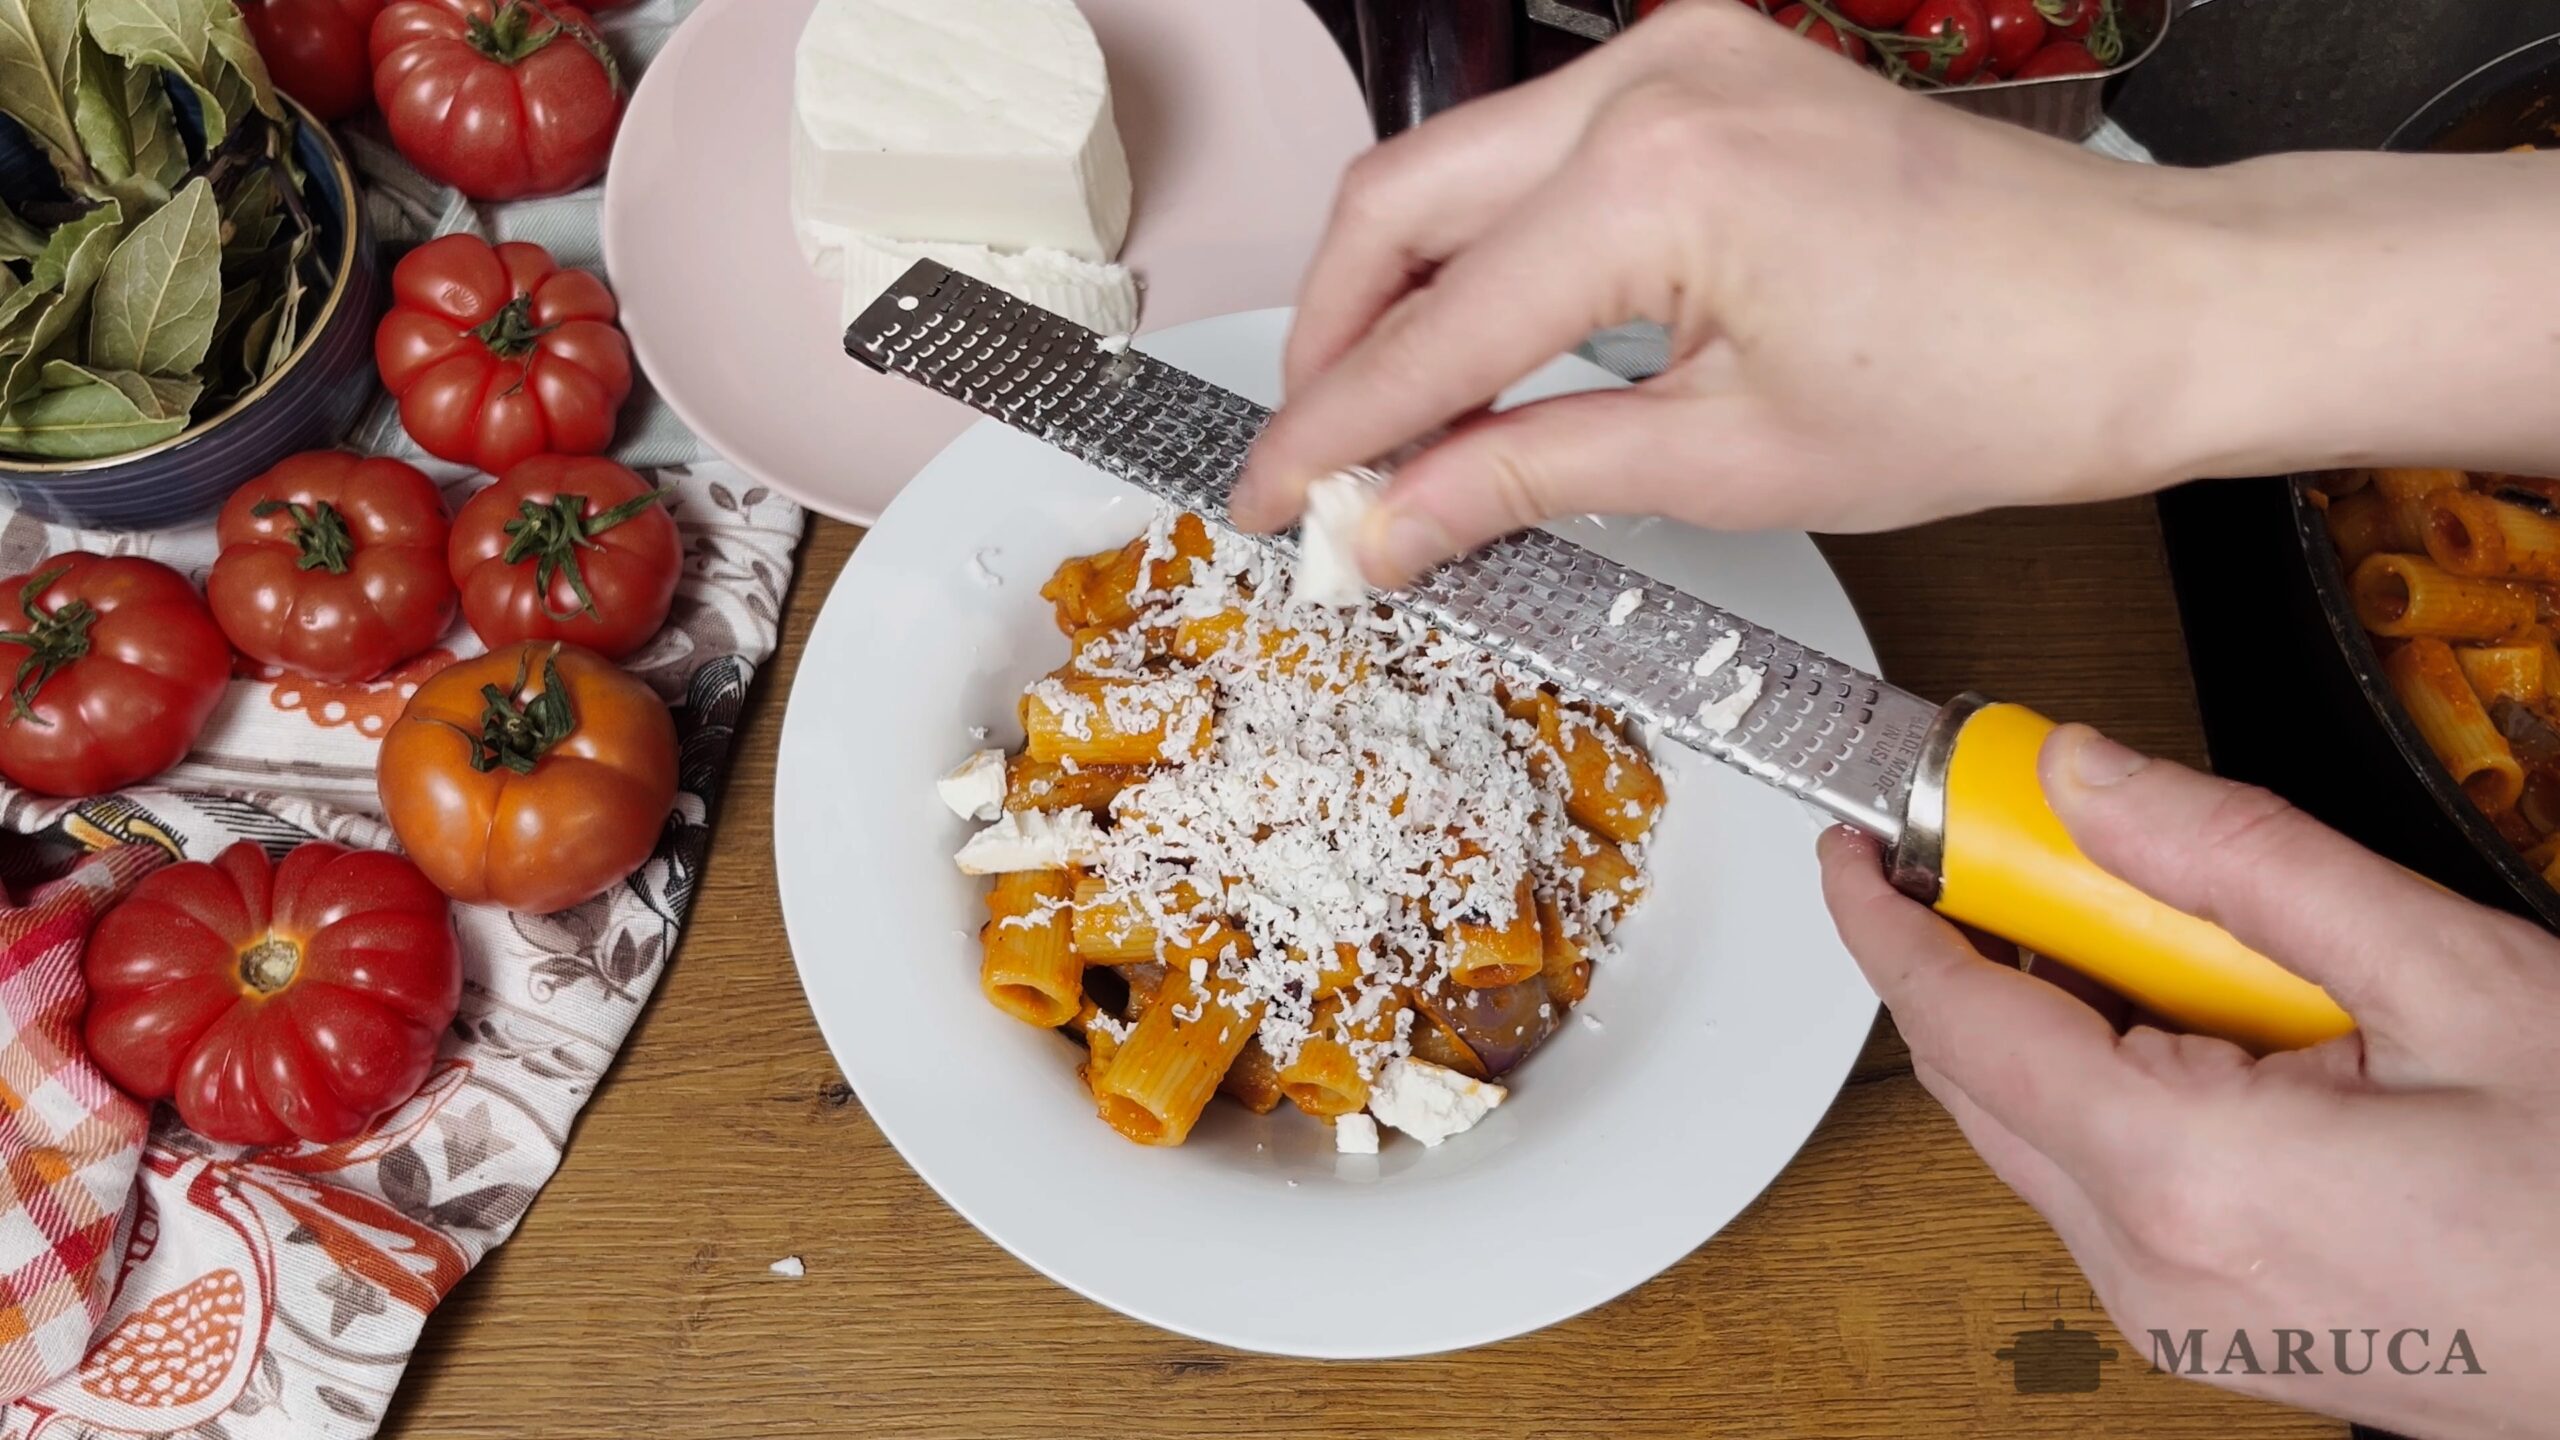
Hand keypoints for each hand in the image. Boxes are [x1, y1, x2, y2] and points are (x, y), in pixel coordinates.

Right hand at [1232, 0, 2559, 587]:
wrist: (2140, 314)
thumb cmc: (1989, 382)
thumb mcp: (1723, 462)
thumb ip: (1525, 478)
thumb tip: (1393, 521)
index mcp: (1652, 178)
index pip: (1431, 329)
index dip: (1334, 432)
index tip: (1273, 503)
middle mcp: (1650, 80)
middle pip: (1399, 204)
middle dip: (1336, 338)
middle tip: (1312, 458)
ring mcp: (1681, 55)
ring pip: (1456, 166)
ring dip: (1402, 288)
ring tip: (1386, 416)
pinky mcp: (1710, 68)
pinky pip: (1541, 151)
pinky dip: (1490, 245)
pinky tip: (1481, 338)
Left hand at [1820, 723, 2559, 1436]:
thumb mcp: (2446, 974)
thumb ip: (2239, 860)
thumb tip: (2085, 776)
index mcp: (2185, 1177)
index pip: (1957, 1022)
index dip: (1886, 921)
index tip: (1857, 849)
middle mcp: (2150, 1270)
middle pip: (1981, 1079)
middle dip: (1981, 951)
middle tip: (2032, 851)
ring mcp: (2176, 1318)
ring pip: (2039, 1132)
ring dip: (2063, 1020)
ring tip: (2173, 942)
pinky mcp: (2212, 1331)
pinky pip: (2104, 1186)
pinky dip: (2117, 1090)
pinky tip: (2218, 1036)